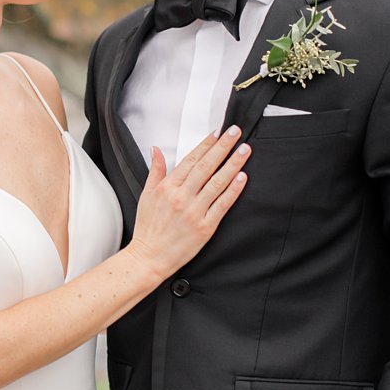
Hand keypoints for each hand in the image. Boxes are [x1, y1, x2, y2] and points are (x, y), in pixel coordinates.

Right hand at [128, 128, 249, 276]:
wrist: (149, 257)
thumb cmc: (148, 228)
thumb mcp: (146, 195)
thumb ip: (155, 171)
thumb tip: (155, 150)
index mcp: (167, 188)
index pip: (191, 160)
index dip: (206, 144)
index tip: (217, 133)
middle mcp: (182, 197)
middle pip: (206, 166)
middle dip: (223, 147)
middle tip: (235, 132)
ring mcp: (195, 212)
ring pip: (218, 182)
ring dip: (233, 164)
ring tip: (244, 150)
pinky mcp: (205, 227)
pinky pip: (223, 205)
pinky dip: (233, 190)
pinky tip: (242, 177)